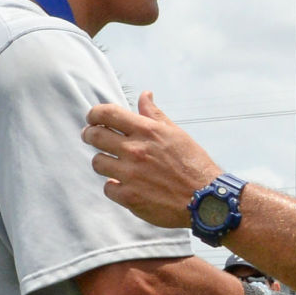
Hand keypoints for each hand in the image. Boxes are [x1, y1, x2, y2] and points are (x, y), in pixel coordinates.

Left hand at [84, 92, 222, 227]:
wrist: (206, 199)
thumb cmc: (193, 164)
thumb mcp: (176, 133)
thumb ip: (155, 115)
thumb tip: (144, 95)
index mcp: (147, 131)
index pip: (107, 114)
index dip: (94, 114)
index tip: (92, 119)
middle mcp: (135, 150)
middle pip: (95, 136)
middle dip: (89, 135)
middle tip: (91, 137)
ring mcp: (131, 174)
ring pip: (98, 162)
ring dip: (103, 161)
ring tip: (112, 163)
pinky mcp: (130, 197)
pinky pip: (108, 187)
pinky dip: (114, 186)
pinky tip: (124, 184)